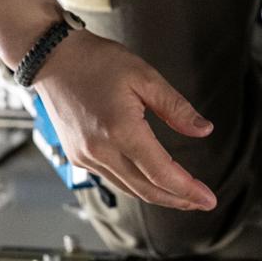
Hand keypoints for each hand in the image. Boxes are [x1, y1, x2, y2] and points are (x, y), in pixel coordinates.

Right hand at [35, 29, 217, 209]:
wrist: (53, 58)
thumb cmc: (96, 61)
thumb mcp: (145, 76)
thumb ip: (176, 107)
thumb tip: (203, 130)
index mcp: (120, 130)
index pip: (161, 173)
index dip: (188, 190)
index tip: (208, 198)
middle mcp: (100, 150)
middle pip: (146, 189)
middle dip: (177, 199)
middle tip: (202, 202)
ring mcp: (85, 156)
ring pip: (129, 188)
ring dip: (158, 195)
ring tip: (183, 195)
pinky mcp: (78, 156)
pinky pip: (113, 179)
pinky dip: (136, 185)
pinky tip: (151, 181)